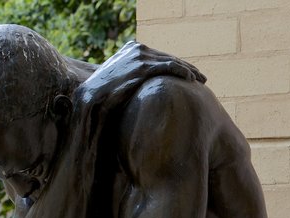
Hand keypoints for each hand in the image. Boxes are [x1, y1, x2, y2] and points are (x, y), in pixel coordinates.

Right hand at [76, 41, 204, 108]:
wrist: (90, 98)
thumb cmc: (102, 94)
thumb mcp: (118, 79)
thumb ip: (131, 75)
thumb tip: (141, 85)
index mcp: (130, 48)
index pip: (159, 55)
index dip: (176, 64)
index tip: (188, 74)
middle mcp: (136, 48)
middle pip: (168, 56)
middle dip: (186, 67)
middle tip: (200, 78)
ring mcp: (139, 56)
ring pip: (172, 61)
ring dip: (189, 70)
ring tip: (200, 80)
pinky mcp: (142, 67)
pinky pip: (170, 66)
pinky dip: (183, 71)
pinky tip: (191, 79)